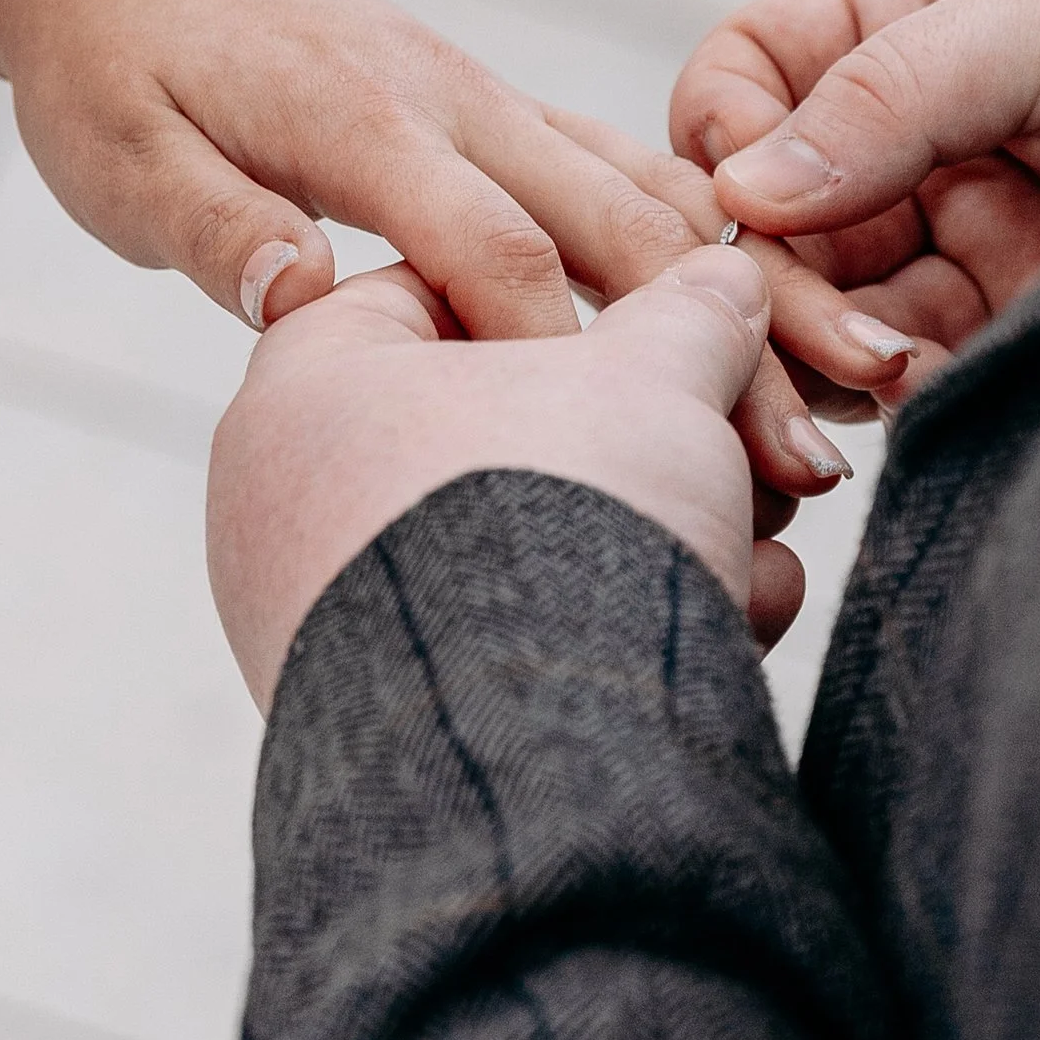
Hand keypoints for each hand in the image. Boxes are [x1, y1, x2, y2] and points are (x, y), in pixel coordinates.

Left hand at [0, 0, 864, 496]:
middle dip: (729, 345)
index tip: (639, 470)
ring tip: (854, 391)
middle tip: (818, 460)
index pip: (496, 252)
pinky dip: (710, 243)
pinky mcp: (496, 115)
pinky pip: (626, 172)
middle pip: (623, 227)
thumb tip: (294, 292)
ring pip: (655, 194)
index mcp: (364, 123)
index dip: (572, 364)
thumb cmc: (110, 67)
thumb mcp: (118, 157)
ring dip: (755, 293)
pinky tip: (776, 317)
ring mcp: (488, 103)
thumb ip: (207, 224)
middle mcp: (454, 104)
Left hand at [208, 244, 798, 709]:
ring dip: (661, 540)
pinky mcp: (389, 728)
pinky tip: (730, 629)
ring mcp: (328, 626)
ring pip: (528, 544)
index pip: (442, 285)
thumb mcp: (653, 375)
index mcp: (305, 383)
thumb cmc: (558, 519)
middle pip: (502, 431)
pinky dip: (621, 632)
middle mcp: (285, 505)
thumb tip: (721, 279)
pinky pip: (515, 649)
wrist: (530, 761)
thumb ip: (690, 313)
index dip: (576, 296)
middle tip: (745, 455)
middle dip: (647, 447)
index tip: (668, 332)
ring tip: (754, 554)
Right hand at [669, 0, 1039, 403]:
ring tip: (895, 365)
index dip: (721, 136)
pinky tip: (932, 385)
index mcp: (886, 39)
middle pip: (766, 227)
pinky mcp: (1007, 324)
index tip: (752, 192)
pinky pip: (908, 376)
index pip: (742, 84)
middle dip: (778, 286)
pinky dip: (899, 393)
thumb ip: (891, 94)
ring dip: (831, 352)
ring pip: (822, 313)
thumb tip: (744, 190)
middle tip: (835, 332)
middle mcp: (900, 148)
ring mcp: (949, 242)